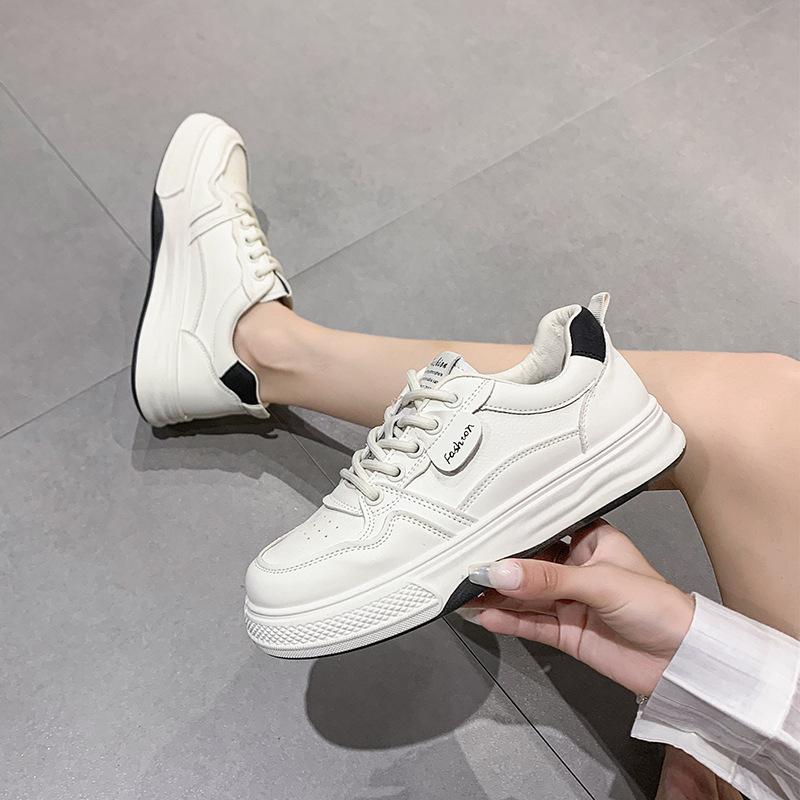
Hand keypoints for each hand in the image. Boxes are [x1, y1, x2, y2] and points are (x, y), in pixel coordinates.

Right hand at [463, 521, 694, 695]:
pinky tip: (484, 616)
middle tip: (463, 567)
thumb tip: (498, 571)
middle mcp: (577, 569)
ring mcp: (570, 603)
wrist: (683, 664)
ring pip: (526, 597)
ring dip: (497, 597)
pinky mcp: (567, 633)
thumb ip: (547, 579)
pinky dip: (507, 621)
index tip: (481, 531)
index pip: (546, 531)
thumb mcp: (600, 582)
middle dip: (500, 569)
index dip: (515, 532)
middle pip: (530, 567)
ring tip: (463, 593)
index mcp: (592, 541)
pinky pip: (531, 624)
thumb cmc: (654, 606)